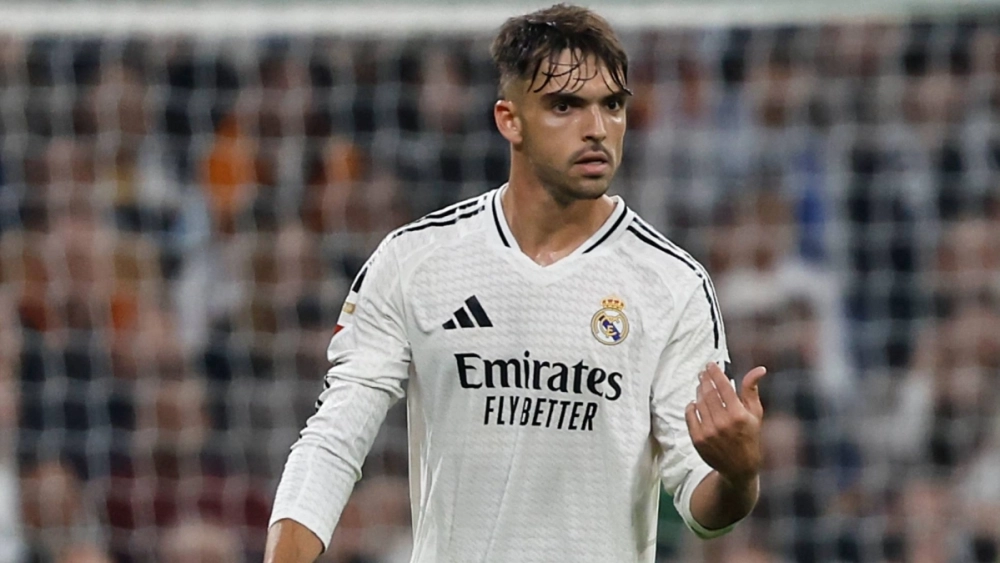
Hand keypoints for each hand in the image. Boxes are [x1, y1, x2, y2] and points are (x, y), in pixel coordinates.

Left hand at [685, 362, 766, 486]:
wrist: (739, 468)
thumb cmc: (750, 438)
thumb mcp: (755, 414)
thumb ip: (752, 390)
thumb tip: (759, 369)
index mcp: (739, 415)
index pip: (724, 387)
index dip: (715, 373)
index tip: (710, 365)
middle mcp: (723, 423)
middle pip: (709, 393)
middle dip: (705, 379)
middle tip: (703, 372)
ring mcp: (709, 431)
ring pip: (699, 402)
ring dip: (699, 391)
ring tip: (701, 386)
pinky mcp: (698, 439)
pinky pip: (690, 416)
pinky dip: (691, 406)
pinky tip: (695, 402)